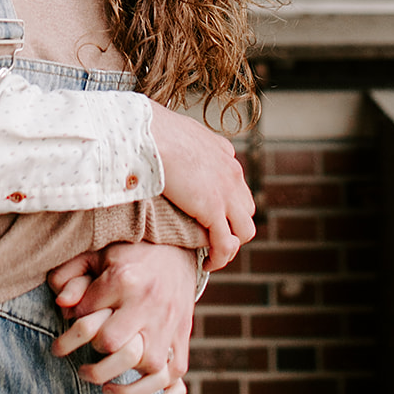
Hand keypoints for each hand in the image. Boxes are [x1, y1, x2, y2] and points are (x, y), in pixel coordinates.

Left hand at [48, 243, 195, 393]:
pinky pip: (173, 376)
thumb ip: (72, 274)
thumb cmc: (130, 254)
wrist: (176, 250)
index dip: (72, 328)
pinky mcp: (182, 336)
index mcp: (124, 278)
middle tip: (85, 358)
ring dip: (122, 382)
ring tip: (103, 384)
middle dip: (94, 353)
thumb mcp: (98, 255)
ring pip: (146, 365)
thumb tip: (60, 305)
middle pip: (112, 342)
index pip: (88, 315)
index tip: (70, 329)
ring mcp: (168, 322)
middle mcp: (148, 303)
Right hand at [148, 102, 254, 269]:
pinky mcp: (213, 209)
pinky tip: (207, 263)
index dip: (225, 205)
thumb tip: (167, 148)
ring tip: (212, 255)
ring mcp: (226, 191)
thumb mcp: (174, 131)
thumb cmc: (150, 130)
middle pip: (245, 208)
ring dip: (231, 245)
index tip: (207, 217)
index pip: (235, 185)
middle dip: (232, 225)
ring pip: (245, 229)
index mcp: (223, 152)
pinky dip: (220, 257)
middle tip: (210, 238)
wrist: (148, 134)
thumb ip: (180, 143)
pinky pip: (226, 243)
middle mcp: (231, 172)